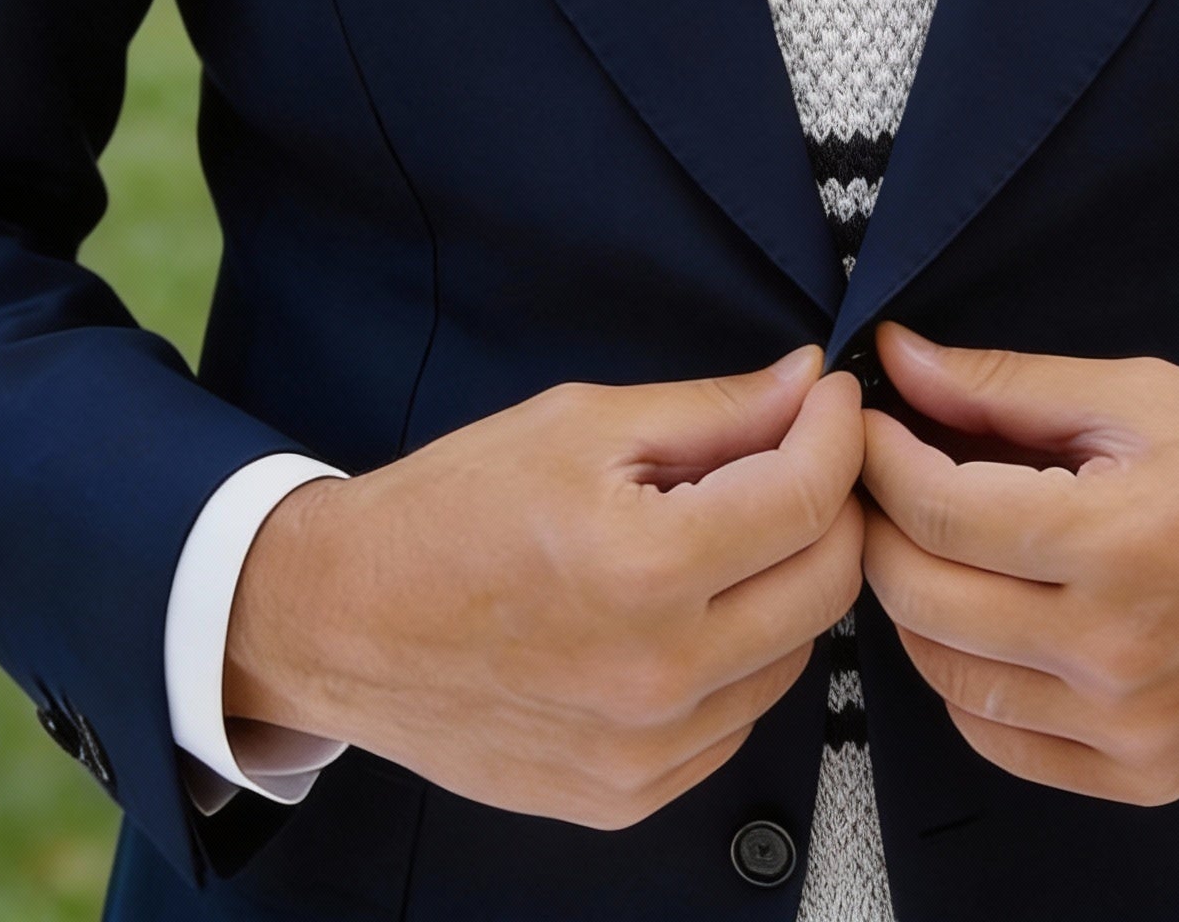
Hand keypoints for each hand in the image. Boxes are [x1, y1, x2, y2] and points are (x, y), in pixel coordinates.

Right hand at [225, 347, 864, 827]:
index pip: (809, 498)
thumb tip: (806, 385)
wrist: (341, 621)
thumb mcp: (581, 424)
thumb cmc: (449, 511)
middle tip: (799, 457)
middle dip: (832, 505)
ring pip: (795, 655)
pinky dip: (739, 658)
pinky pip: (738, 718)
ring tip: (724, 534)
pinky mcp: (628, 794)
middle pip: (827, 583)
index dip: (836, 433)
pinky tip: (687, 610)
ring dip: (786, 583)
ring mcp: (646, 750)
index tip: (830, 401)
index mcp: (646, 568)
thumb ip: (713, 410)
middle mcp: (658, 673)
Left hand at [859, 325, 1178, 805]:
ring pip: (946, 676)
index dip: (879, 457)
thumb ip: (1007, 386)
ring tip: (932, 544)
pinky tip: (983, 622)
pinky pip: (1001, 741)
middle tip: (882, 478)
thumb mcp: (1142, 397)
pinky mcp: (1144, 773)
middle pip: (922, 595)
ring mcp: (1128, 724)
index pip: (936, 509)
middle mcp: (1115, 648)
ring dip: (915, 604)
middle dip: (879, 524)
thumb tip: (899, 360)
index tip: (868, 422)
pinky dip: (967, 683)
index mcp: (1116, 539)